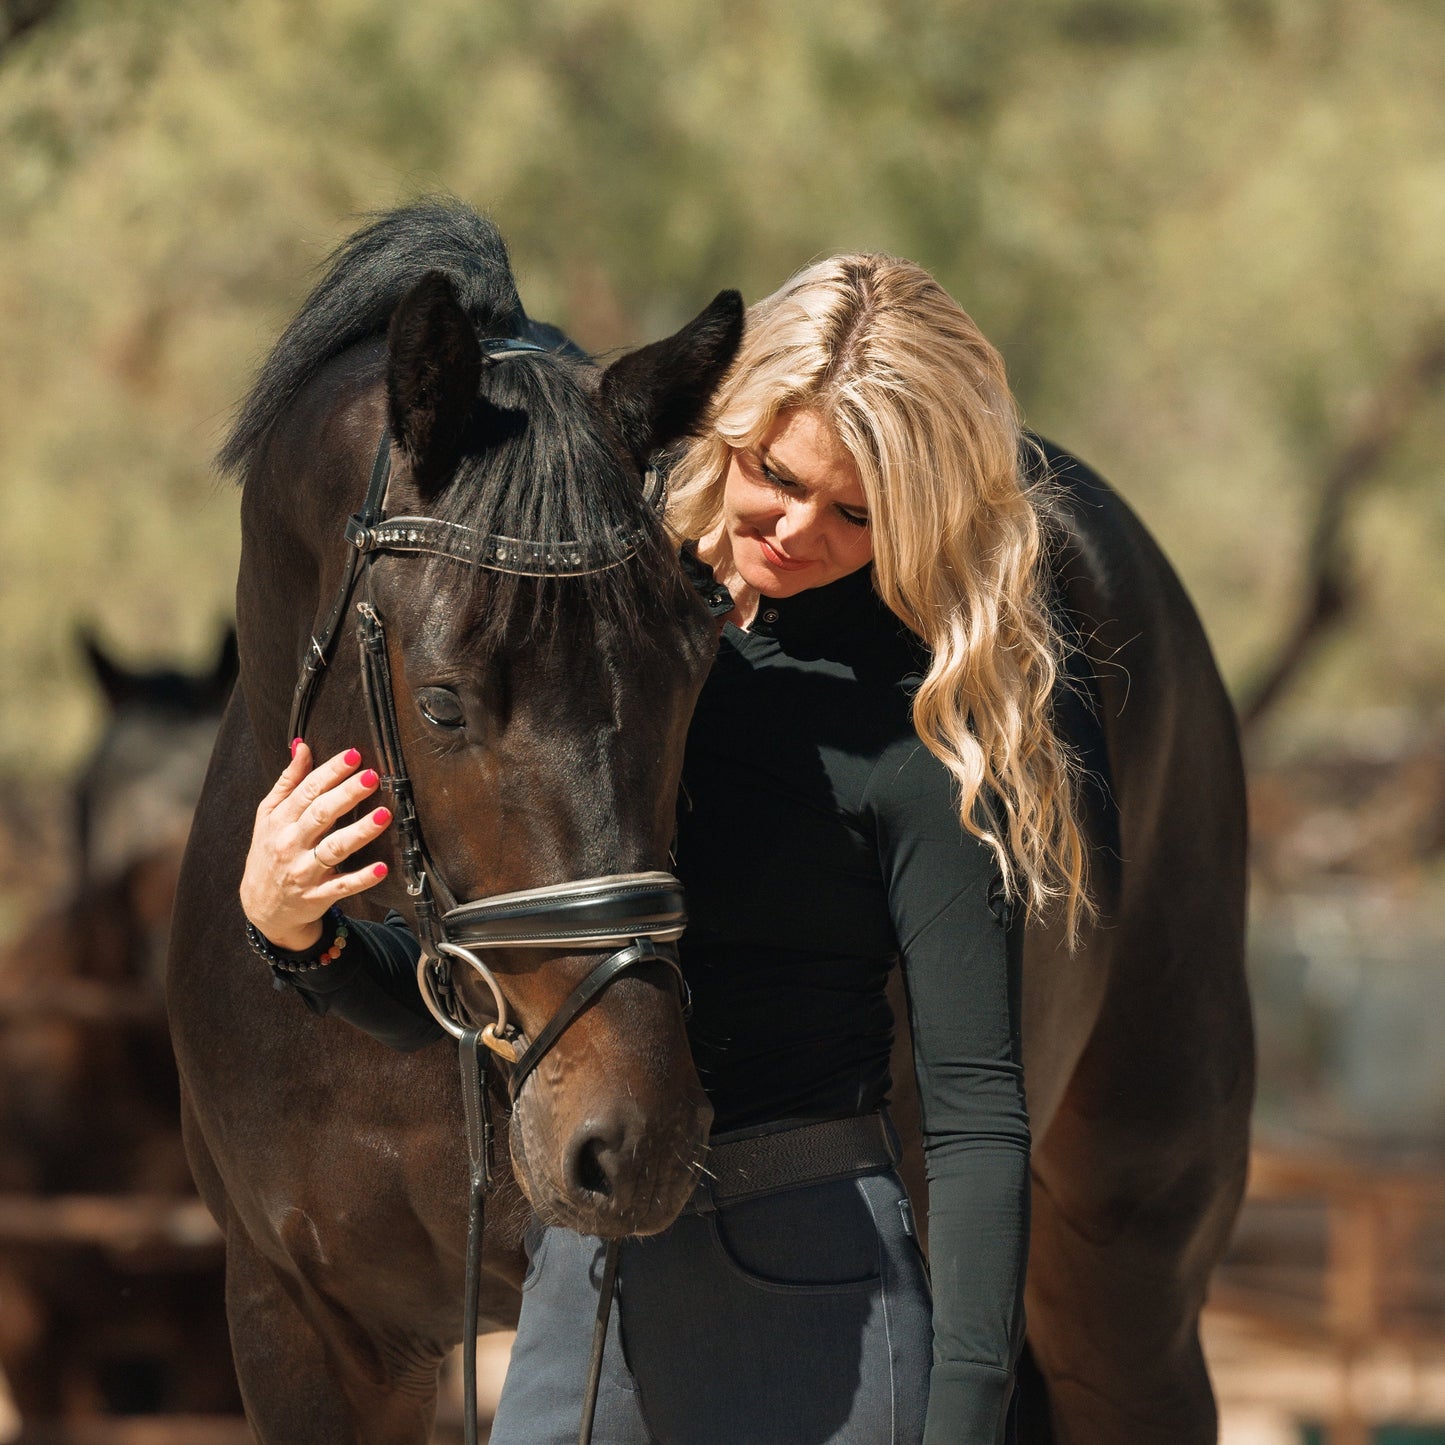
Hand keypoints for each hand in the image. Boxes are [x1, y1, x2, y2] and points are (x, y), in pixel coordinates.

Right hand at [239, 740, 392, 951]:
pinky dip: (362, 878)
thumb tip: (302, 746)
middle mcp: (291, 844)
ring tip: (384, 815)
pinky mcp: (318, 895)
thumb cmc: (270, 850)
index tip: (354, 755)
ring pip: (334, 849)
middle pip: (321, 815)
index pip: (307, 791)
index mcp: (280, 820)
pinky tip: (382, 868)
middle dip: (347, 795)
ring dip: (360, 832)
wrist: (262, 906)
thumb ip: (289, 781)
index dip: (331, 772)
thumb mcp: (269, 815)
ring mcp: (305, 871)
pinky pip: (342, 886)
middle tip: (372, 777)